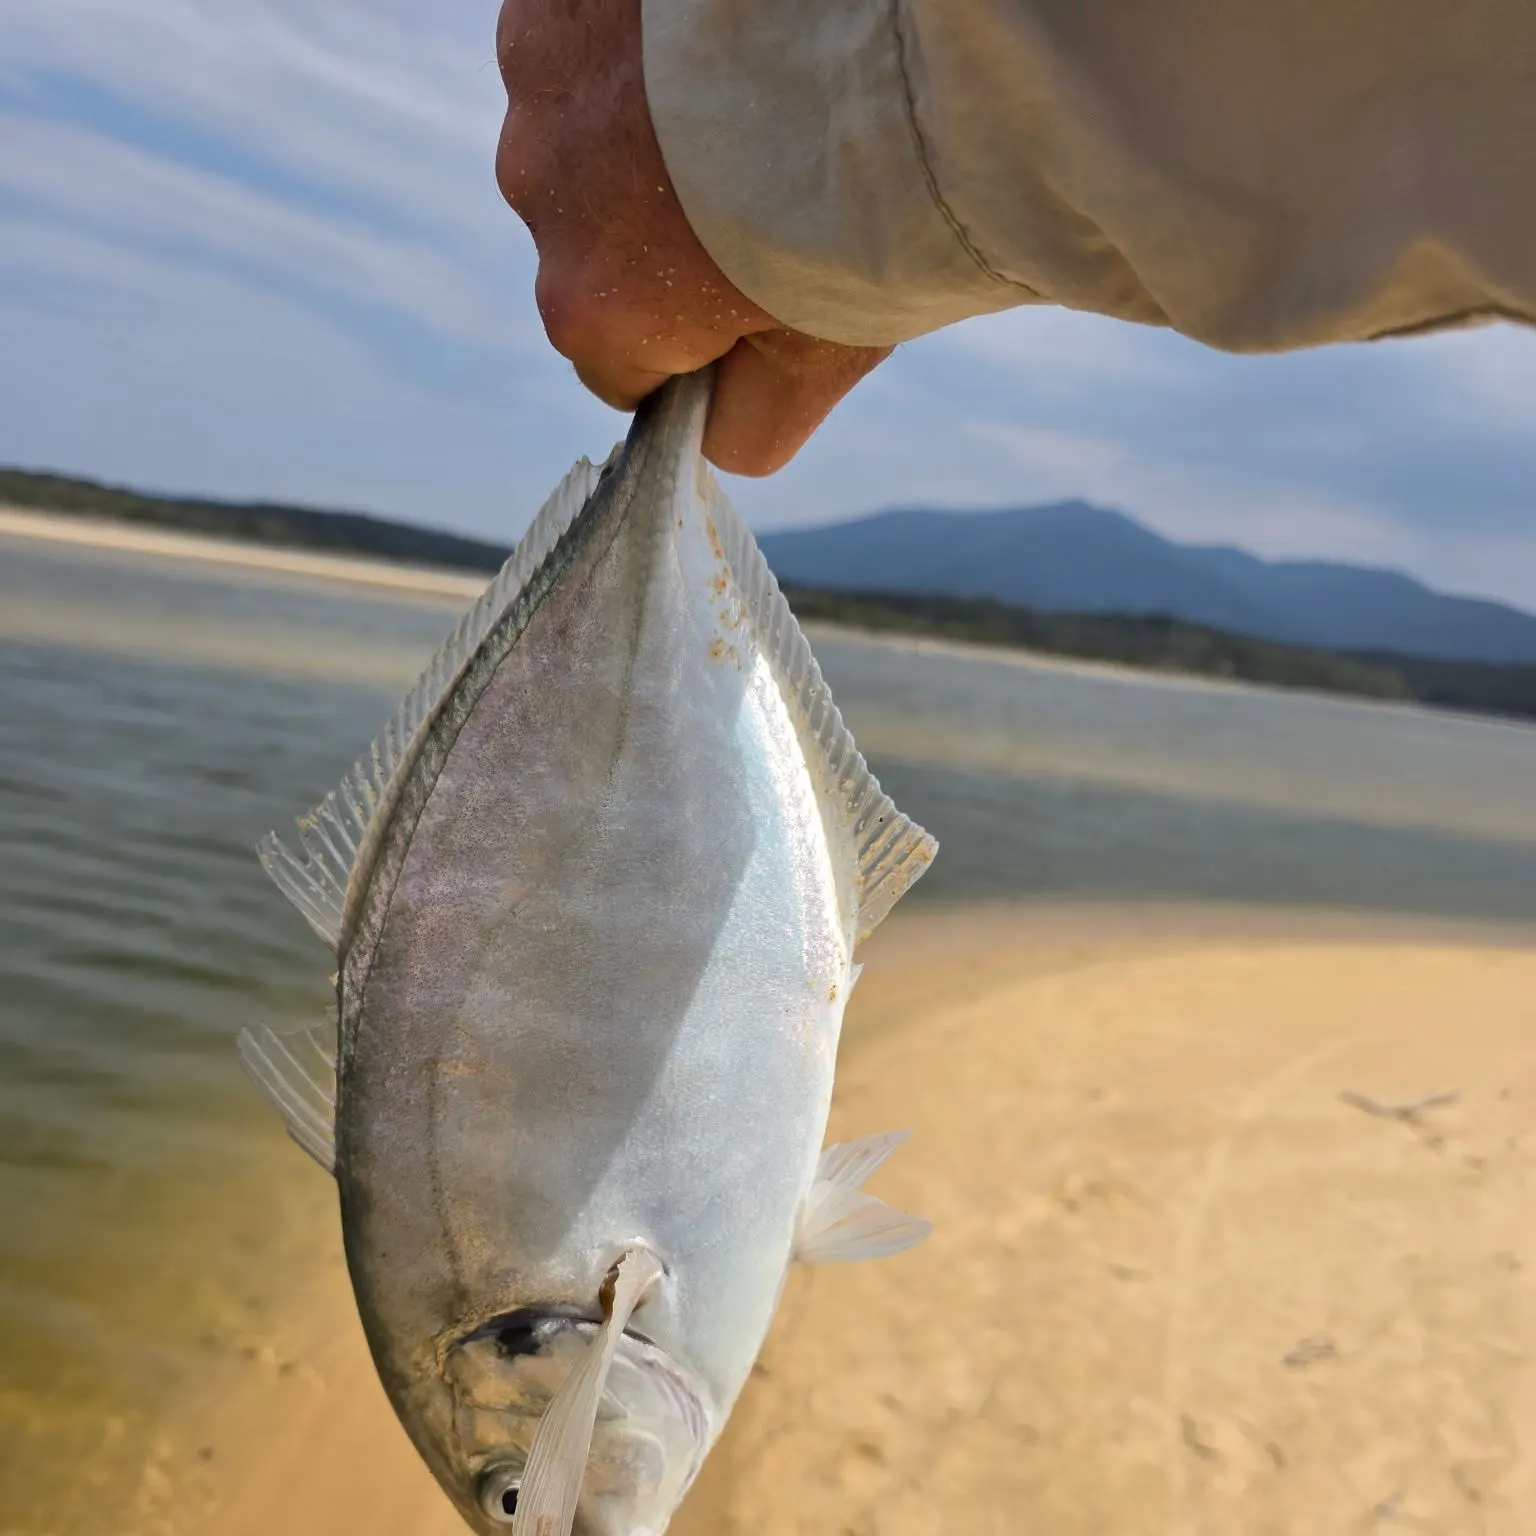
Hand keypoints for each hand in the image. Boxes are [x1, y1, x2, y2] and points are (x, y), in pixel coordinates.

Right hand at [495, 0, 887, 475]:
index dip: (690, 346)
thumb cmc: (871, 208)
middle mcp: (538, 195)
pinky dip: (642, 40)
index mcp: (592, 310)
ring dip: (649, 124)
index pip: (619, 365)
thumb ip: (755, 422)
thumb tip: (715, 440)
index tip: (755, 304)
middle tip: (772, 182)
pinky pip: (588, 32)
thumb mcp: (828, 357)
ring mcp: (538, 75)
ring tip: (756, 96)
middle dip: (663, 228)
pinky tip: (725, 30)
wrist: (902, 23)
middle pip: (594, 241)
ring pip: (587, 128)